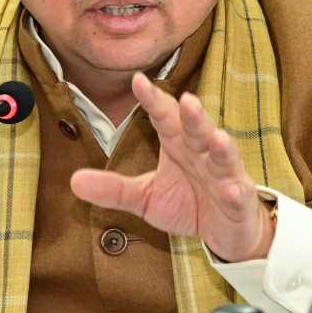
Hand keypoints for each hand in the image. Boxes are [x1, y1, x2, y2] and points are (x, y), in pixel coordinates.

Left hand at [70, 72, 274, 261]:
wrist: (226, 232)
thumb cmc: (189, 205)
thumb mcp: (146, 198)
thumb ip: (114, 188)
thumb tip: (73, 181)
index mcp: (178, 145)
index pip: (165, 117)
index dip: (153, 99)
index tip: (138, 80)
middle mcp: (202, 154)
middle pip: (197, 130)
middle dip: (193, 117)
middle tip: (187, 100)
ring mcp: (224, 175)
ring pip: (223, 156)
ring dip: (221, 146)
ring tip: (216, 137)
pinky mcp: (238, 200)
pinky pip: (236, 194)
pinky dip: (233, 191)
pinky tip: (230, 188)